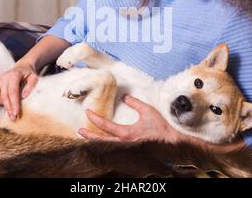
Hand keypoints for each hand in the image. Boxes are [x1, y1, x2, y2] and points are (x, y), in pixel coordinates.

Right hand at [0, 66, 38, 120]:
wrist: (22, 67)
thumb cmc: (29, 74)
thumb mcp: (34, 77)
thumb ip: (30, 86)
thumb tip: (23, 96)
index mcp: (14, 75)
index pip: (13, 91)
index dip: (14, 103)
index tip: (16, 113)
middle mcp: (4, 78)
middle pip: (5, 96)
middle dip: (9, 108)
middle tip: (14, 118)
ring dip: (5, 107)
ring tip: (12, 116)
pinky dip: (2, 104)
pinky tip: (8, 110)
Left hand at [79, 94, 245, 152]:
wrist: (171, 145)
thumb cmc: (160, 129)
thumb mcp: (147, 112)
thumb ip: (135, 103)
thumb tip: (125, 96)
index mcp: (126, 133)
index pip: (105, 125)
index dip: (94, 118)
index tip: (87, 112)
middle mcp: (124, 144)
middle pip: (100, 141)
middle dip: (88, 136)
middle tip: (79, 131)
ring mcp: (126, 151)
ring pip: (105, 148)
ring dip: (95, 142)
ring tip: (87, 138)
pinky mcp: (129, 155)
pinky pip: (114, 151)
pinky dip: (105, 148)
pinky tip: (102, 145)